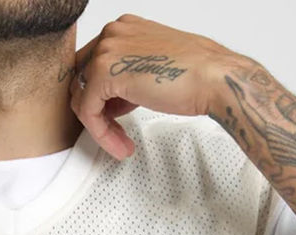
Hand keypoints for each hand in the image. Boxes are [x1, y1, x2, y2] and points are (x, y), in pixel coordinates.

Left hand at [69, 15, 240, 159]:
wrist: (213, 79)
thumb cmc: (194, 75)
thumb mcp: (150, 69)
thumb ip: (127, 78)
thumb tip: (113, 98)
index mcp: (124, 29)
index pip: (93, 67)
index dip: (102, 99)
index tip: (116, 121)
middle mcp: (112, 33)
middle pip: (82, 82)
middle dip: (97, 114)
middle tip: (116, 136)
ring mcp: (106, 50)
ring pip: (83, 99)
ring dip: (100, 129)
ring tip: (121, 145)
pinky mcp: (103, 73)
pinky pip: (88, 111)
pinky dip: (101, 133)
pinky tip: (120, 145)